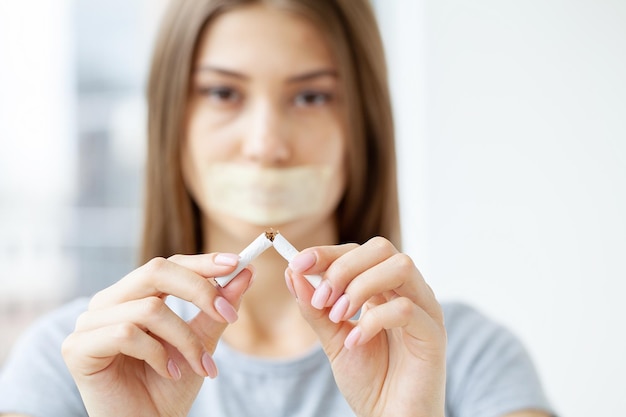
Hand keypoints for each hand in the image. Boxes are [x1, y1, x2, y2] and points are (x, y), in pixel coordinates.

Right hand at [62, 253, 252, 416]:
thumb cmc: (171, 385)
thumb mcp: (202, 341)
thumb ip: (217, 308)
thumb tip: (245, 272)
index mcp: (133, 295)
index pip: (168, 264)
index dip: (202, 262)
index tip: (237, 263)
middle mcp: (108, 302)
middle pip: (156, 270)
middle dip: (199, 290)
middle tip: (228, 315)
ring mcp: (89, 323)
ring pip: (150, 308)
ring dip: (185, 339)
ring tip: (200, 366)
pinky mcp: (78, 348)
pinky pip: (126, 334)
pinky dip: (157, 354)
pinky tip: (169, 373)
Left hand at [285, 237, 445, 416]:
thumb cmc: (369, 379)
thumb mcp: (332, 339)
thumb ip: (315, 308)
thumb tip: (294, 273)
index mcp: (385, 288)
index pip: (359, 251)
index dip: (327, 253)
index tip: (297, 264)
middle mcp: (408, 291)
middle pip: (381, 249)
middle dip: (344, 267)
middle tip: (322, 299)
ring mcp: (425, 309)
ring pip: (400, 267)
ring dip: (360, 287)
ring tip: (339, 316)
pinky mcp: (433, 334)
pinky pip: (406, 309)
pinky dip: (373, 321)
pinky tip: (356, 342)